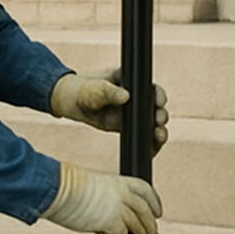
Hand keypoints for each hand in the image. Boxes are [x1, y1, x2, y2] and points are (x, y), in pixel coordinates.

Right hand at [42, 161, 162, 233]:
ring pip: (139, 225)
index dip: (154, 201)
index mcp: (119, 181)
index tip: (157, 211)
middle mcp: (122, 193)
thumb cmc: (68, 186)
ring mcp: (119, 208)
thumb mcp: (94, 185)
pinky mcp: (112, 222)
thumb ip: (107, 196)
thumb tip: (108, 211)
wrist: (59, 189)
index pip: (145, 190)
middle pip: (146, 211)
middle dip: (152, 226)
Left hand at [50, 68, 168, 152]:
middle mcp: (137, 99)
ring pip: (152, 123)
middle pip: (156, 108)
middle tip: (159, 121)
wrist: (73, 102)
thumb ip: (109, 91)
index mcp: (133, 84)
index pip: (151, 89)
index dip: (159, 96)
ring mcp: (133, 114)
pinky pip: (142, 135)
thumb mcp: (96, 88)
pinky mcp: (127, 127)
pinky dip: (150, 143)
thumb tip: (126, 97)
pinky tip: (152, 149)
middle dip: (161, 115)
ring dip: (159, 130)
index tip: (159, 102)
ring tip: (159, 136)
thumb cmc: (86, 89)